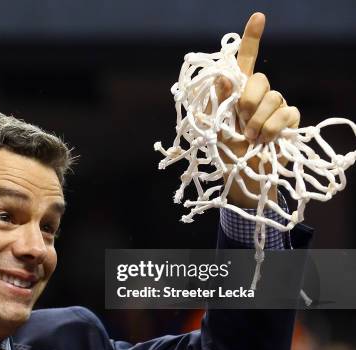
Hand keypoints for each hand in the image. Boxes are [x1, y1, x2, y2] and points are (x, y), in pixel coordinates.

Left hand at [215, 12, 300, 207]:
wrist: (243, 178)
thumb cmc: (226, 152)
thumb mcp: (216, 129)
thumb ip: (219, 104)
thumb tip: (223, 75)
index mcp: (235, 93)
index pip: (244, 61)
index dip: (252, 38)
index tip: (259, 16)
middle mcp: (257, 95)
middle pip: (260, 79)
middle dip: (249, 99)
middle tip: (241, 121)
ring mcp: (275, 107)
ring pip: (274, 97)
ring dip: (260, 120)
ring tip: (251, 138)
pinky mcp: (289, 121)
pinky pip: (287, 113)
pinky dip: (274, 128)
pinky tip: (266, 140)